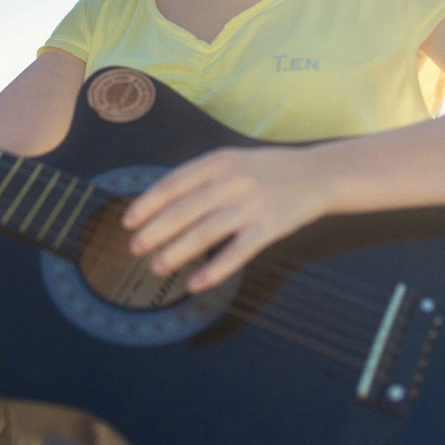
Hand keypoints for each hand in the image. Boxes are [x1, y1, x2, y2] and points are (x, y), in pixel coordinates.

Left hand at [120, 145, 332, 293]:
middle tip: (135, 248)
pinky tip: (195, 284)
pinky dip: (213, 271)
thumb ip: (200, 176)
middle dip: (154, 231)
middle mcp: (231, 181)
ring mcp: (250, 205)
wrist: (316, 173)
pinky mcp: (268, 228)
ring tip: (157, 266)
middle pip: (182, 210)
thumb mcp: (232, 160)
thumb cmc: (267, 169)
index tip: (128, 221)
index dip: (147, 204)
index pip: (172, 183)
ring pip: (204, 233)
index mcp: (218, 161)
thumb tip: (161, 201)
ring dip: (176, 252)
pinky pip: (236, 253)